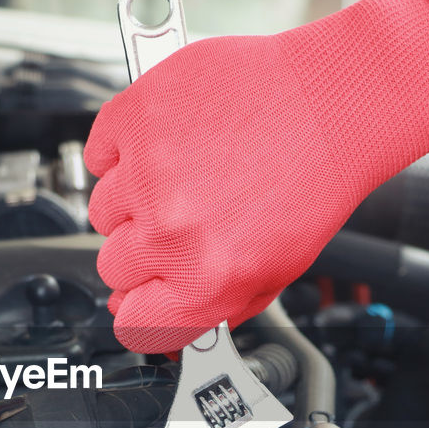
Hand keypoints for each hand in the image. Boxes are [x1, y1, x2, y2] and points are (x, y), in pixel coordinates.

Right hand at [85, 0, 428, 353]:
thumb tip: (161, 326)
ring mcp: (146, 173)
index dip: (140, 310)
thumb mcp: (278, 272)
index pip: (134, 325)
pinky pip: (98, 156)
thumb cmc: (313, 180)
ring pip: (103, 213)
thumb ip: (213, 306)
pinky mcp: (133, 120)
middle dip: (143, 252)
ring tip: (185, 178)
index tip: (146, 296)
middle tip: (184, 221)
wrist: (329, 101)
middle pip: (114, 269)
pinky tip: (168, 148)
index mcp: (205, 280)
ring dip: (133, 202)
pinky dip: (124, 153)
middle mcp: (170, 232)